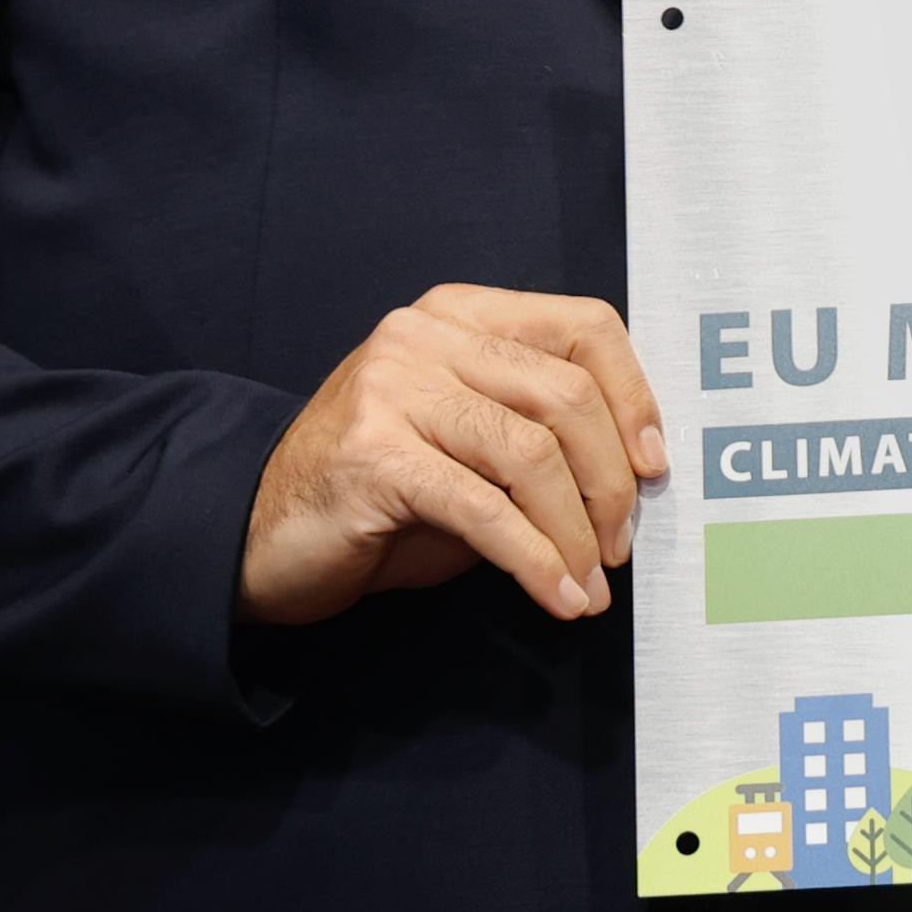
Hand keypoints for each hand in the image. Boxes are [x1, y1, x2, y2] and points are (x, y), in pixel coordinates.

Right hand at [236, 286, 666, 626]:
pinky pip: (486, 510)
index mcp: (460, 315)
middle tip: (619, 547)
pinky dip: (534, 560)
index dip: (634, 397)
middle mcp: (425, 336)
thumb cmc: (380, 495)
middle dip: (610, 483)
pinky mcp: (374, 456)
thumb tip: (637, 473)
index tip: (654, 466)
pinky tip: (557, 596)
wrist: (258, 535)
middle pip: (566, 394)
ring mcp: (393, 388)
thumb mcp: (470, 444)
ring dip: (576, 533)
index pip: (583, 327)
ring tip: (589, 583)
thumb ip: (539, 433)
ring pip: (532, 454)